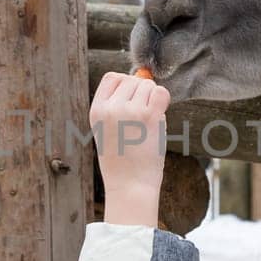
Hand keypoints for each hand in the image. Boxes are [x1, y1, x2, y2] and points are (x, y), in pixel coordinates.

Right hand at [90, 71, 171, 226]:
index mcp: (96, 110)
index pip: (112, 77)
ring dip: (153, 100)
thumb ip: (119, 103)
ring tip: (147, 123)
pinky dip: (164, 101)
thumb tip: (143, 74)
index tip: (131, 103)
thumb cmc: (122, 160)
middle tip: (141, 119)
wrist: (130, 186)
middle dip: (142, 93)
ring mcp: (129, 110)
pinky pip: (161, 92)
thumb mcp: (108, 129)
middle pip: (132, 80)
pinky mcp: (148, 116)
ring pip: (148, 85)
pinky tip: (158, 118)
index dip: (125, 85)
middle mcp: (110, 108)